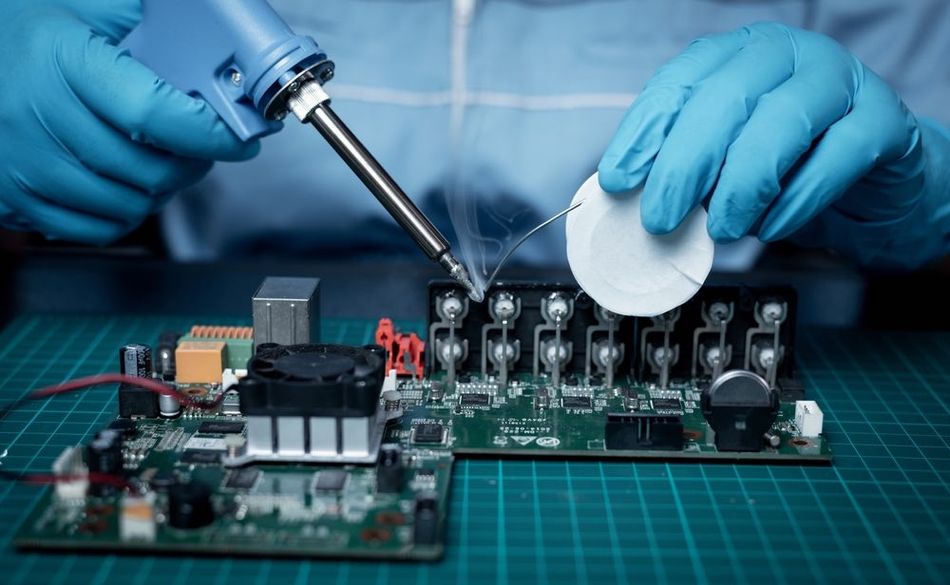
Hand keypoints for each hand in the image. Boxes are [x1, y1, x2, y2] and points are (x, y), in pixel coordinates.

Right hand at [0, 0, 259, 244]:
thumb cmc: (24, 27)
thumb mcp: (85, 6)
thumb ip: (147, 21)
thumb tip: (216, 41)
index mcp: (63, 60)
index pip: (154, 113)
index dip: (209, 133)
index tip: (238, 138)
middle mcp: (38, 115)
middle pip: (149, 169)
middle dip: (194, 164)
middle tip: (203, 148)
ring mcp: (24, 163)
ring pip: (129, 205)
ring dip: (163, 191)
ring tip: (164, 162)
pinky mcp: (12, 197)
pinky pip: (96, 228)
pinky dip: (126, 214)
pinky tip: (128, 185)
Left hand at [598, 22, 923, 244]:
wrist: (873, 176)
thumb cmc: (787, 163)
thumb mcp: (724, 159)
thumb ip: (682, 168)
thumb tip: (629, 201)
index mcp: (733, 56)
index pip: (678, 84)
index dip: (644, 133)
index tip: (619, 180)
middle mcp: (784, 56)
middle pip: (725, 99)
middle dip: (684, 164)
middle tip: (660, 217)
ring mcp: (838, 80)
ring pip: (781, 122)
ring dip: (740, 185)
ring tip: (721, 230)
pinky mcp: (881, 119)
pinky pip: (838, 155)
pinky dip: (798, 198)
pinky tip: (771, 227)